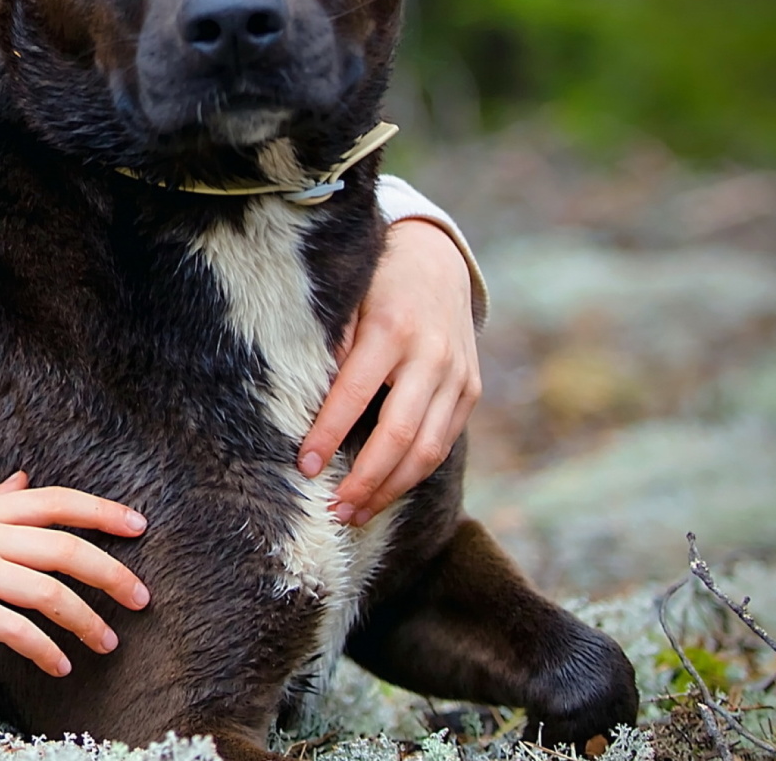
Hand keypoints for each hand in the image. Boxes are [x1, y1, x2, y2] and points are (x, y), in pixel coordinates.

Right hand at [0, 471, 148, 676]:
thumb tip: (23, 479)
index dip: (100, 511)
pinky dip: (44, 649)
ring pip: (46, 590)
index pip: (53, 501)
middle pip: (62, 546)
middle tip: (142, 598)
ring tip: (106, 644)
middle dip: (110, 572)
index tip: (139, 525)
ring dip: (85, 621)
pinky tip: (59, 665)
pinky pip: (12, 628)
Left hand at [299, 218, 481, 525]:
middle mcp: (430, 356)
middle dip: (365, 480)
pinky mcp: (471, 391)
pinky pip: (444, 443)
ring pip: (428, 449)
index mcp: (392, 329)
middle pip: (400, 434)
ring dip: (391, 489)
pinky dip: (415, 472)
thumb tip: (305, 399)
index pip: (355, 394)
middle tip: (333, 511)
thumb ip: (331, 344)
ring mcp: (458, 376)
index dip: (328, 435)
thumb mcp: (348, 298)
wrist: (438, 260)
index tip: (304, 467)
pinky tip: (387, 491)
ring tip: (356, 514)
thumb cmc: (376, 281)